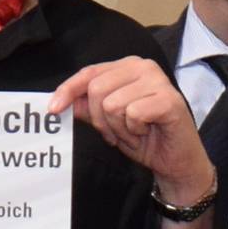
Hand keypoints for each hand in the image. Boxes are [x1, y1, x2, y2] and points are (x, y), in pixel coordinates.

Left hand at [48, 57, 216, 202]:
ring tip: (135, 132)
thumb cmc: (144, 137)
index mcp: (127, 66)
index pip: (88, 73)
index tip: (51, 109)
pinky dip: (134, 130)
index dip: (67, 90)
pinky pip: (132, 114)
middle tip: (118, 132)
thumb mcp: (107, 121)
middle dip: (101, 119)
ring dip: (119, 128)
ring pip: (112, 104)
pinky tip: (147, 132)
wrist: (176, 162)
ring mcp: (159, 80)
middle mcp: (143, 66)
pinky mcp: (169, 99)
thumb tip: (60, 100)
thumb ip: (86, 107)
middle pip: (96, 89)